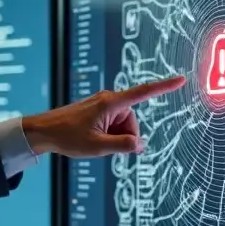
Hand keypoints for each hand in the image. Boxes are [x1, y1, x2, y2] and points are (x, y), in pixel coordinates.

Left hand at [22, 74, 186, 155]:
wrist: (43, 131)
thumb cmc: (67, 137)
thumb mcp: (97, 147)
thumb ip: (122, 146)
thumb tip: (141, 145)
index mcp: (111, 104)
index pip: (143, 93)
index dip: (164, 87)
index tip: (181, 79)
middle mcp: (109, 100)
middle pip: (132, 122)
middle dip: (124, 136)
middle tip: (102, 144)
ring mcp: (103, 104)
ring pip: (123, 125)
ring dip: (114, 137)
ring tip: (94, 141)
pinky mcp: (97, 110)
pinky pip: (113, 124)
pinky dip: (108, 134)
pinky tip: (92, 138)